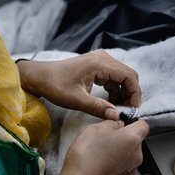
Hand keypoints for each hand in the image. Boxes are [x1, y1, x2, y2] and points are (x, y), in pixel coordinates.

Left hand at [17, 50, 141, 119]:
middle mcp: (103, 59)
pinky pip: (114, 78)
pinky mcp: (98, 67)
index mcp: (100, 63)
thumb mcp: (76, 99)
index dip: (135, 93)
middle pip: (128, 75)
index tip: (132, 109)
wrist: (39, 77)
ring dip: (123, 93)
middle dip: (131, 94)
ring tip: (117, 109)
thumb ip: (98, 107)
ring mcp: (101, 62)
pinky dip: (116, 91)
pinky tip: (110, 103)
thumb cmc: (54, 85)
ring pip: (123, 77)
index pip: (129, 76)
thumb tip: (116, 116)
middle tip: (126, 111)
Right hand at [19, 119, 148, 174]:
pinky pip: (120, 166)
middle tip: (100, 137)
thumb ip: (110, 124)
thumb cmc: (83, 156)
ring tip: (95, 152)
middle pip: (134, 140)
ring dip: (116, 150)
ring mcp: (130, 172)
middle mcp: (137, 157)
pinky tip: (95, 165)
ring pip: (127, 153)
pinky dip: (111, 163)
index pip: (143, 124)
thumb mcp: (94, 131)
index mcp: (133, 141)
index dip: (131, 120)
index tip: (117, 122)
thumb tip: (118, 124)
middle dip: (122, 137)